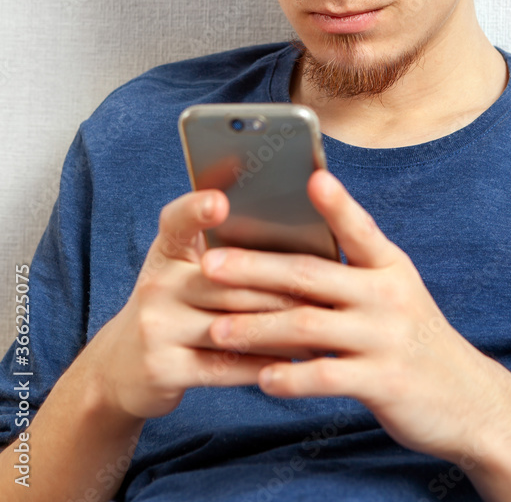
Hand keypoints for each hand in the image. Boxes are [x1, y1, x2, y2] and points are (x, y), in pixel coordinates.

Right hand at [85, 187, 312, 420]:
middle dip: (282, 286)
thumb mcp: (183, 268)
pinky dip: (266, 364)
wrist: (121, 367)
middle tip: (328, 287)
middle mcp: (156, 284)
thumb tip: (292, 228)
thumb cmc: (176, 304)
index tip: (220, 202)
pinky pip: (226, 366)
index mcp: (166, 251)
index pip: (176, 221)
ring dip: (283, 329)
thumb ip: (225, 250)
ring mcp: (156, 328)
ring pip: (234, 325)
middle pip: (229, 281)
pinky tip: (297, 363)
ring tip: (325, 327)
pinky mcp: (163, 369)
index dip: (196, 208)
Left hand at [200, 169, 508, 461]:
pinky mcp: (384, 383)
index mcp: (389, 266)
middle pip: (311, 275)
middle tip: (211, 264)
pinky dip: (291, 378)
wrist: (466, 399)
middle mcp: (388, 296)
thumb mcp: (394, 292)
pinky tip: (261, 378)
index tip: (312, 177)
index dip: (336, 203)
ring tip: (216, 330)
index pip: (359, 228)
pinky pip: (326, 377)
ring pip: (308, 327)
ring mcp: (386, 339)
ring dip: (257, 328)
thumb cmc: (412, 337)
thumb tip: (286, 253)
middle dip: (256, 268)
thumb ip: (351, 271)